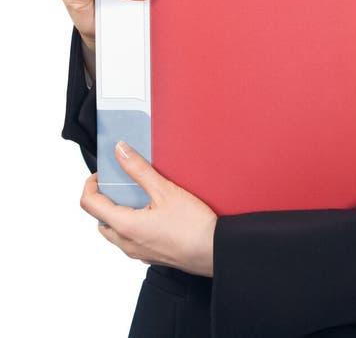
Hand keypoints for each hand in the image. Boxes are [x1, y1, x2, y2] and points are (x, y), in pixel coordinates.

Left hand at [80, 141, 217, 277]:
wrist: (213, 251)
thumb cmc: (192, 225)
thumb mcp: (165, 190)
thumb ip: (138, 169)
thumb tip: (120, 151)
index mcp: (125, 226)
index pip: (90, 205)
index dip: (90, 185)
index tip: (102, 173)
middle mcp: (126, 243)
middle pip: (99, 219)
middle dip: (103, 199)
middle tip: (118, 182)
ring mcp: (138, 252)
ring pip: (114, 232)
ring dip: (117, 213)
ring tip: (136, 195)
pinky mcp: (150, 256)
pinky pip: (130, 239)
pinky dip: (130, 224)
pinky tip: (151, 211)